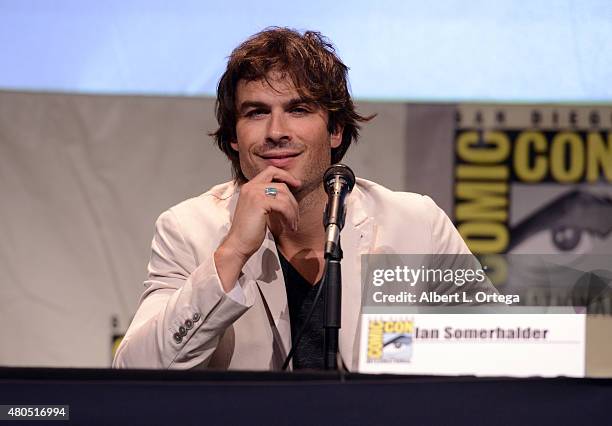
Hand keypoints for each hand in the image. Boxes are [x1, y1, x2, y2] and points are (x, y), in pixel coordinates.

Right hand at [214, 167, 300, 291]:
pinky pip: (283, 206)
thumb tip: (287, 195)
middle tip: (295, 217)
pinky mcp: (259, 202)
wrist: (238, 245)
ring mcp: (254, 193)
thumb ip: (268, 199)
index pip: (271, 171)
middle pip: (281, 185)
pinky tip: (289, 227)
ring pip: (284, 196)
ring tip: (292, 225)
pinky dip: (290, 216)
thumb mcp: (259, 210)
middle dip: (293, 201)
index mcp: (249, 187)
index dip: (286, 175)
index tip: (297, 184)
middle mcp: (250, 187)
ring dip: (293, 212)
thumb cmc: (249, 232)